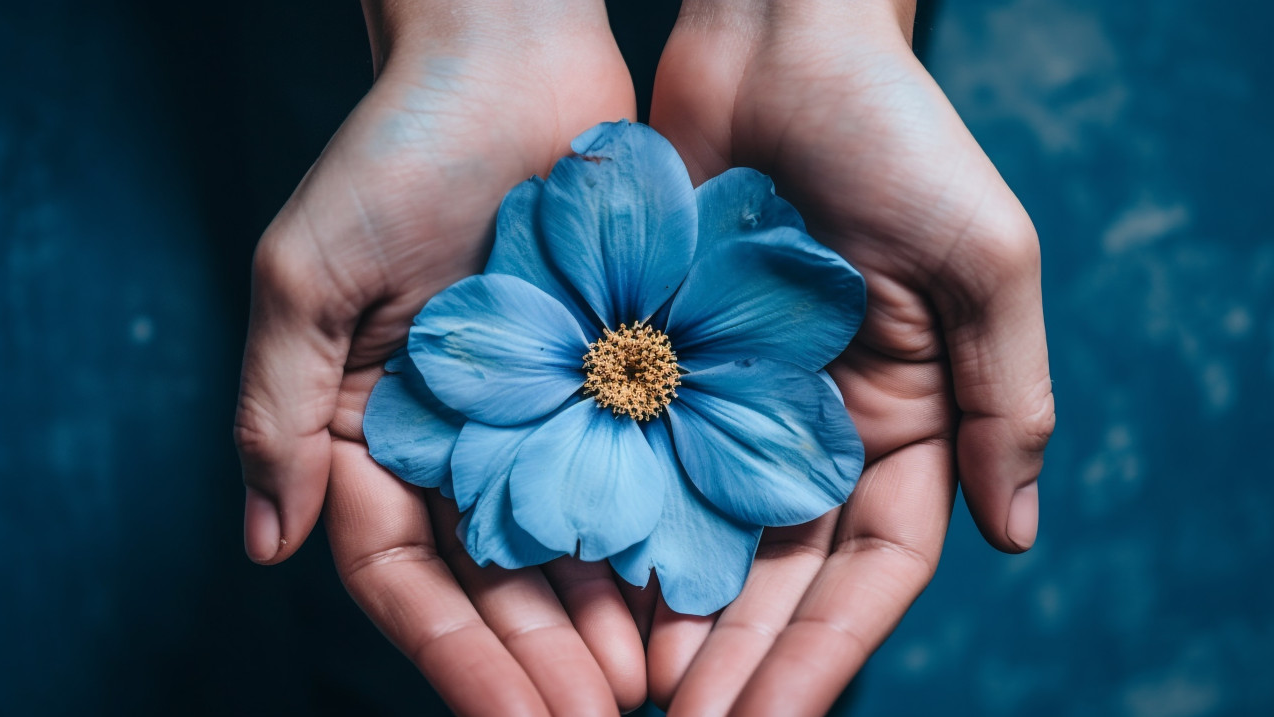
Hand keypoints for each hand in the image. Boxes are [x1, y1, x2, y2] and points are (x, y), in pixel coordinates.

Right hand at [233, 2, 645, 711]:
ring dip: (601, 621)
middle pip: (494, 580)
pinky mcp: (612, 374)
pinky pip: (635, 473)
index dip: (453, 651)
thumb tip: (265, 544)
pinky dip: (655, 539)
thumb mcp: (311, 274)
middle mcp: (460, 437)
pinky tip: (689, 597)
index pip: (403, 571)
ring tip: (647, 687)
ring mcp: (540, 412)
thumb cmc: (397, 148)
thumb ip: (280, 408)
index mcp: (375, 428)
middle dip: (540, 658)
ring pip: (569, 545)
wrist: (511, 55)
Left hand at [645, 1, 1055, 713]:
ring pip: (705, 538)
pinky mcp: (659, 360)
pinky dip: (621, 532)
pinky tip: (587, 594)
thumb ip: (1004, 396)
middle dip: (740, 660)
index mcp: (904, 417)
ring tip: (635, 696)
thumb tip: (1018, 535)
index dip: (825, 650)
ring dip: (676, 620)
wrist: (775, 35)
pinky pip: (639, 464)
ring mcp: (732, 399)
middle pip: (779, 574)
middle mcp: (817, 425)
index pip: (871, 568)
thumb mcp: (982, 257)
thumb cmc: (895, 129)